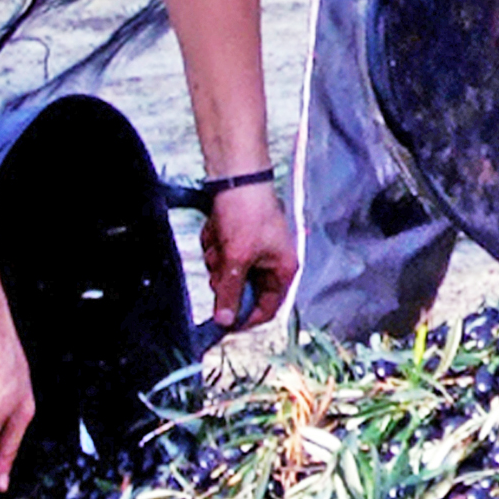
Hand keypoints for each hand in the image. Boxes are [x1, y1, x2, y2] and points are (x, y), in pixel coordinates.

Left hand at [199, 183, 297, 327]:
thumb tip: (224, 321)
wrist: (236, 175)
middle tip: (218, 265)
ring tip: (219, 238)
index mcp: (283, 269)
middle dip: (226, 277)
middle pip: (243, 290)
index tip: (222, 322)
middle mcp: (272, 262)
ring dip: (218, 258)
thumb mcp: (237, 257)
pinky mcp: (239, 237)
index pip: (267, 309)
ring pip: (228, 272)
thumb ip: (230, 292)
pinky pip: (222, 254)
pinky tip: (216, 228)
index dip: (244, 318)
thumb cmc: (247, 212)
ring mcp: (254, 249)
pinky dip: (215, 244)